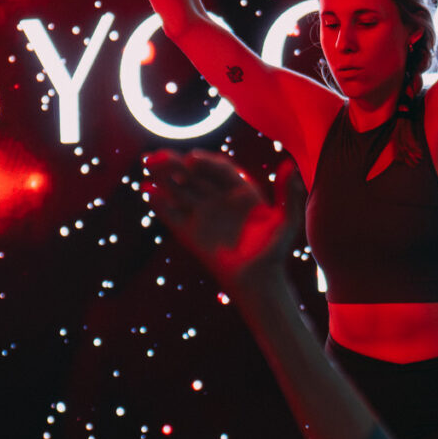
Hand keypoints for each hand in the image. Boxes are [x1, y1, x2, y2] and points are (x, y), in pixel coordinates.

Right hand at [145, 150, 303, 287]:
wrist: (256, 282)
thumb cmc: (273, 253)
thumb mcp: (286, 222)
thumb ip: (289, 195)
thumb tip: (290, 165)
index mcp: (240, 191)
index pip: (219, 169)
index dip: (205, 163)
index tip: (191, 160)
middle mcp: (219, 198)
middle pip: (194, 175)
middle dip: (175, 164)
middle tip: (158, 155)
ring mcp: (203, 214)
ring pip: (179, 190)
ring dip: (163, 177)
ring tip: (147, 164)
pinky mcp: (190, 232)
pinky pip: (172, 214)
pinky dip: (159, 203)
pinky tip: (147, 191)